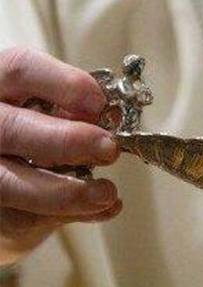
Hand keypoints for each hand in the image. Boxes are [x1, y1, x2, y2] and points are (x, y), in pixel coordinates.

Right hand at [0, 47, 121, 264]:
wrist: (5, 182)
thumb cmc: (33, 132)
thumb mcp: (47, 109)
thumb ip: (70, 111)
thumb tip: (109, 119)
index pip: (20, 69)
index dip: (65, 84)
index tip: (100, 104)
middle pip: (10, 128)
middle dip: (67, 141)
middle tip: (109, 149)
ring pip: (9, 183)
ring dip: (66, 191)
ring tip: (107, 192)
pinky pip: (23, 217)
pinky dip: (69, 214)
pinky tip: (103, 208)